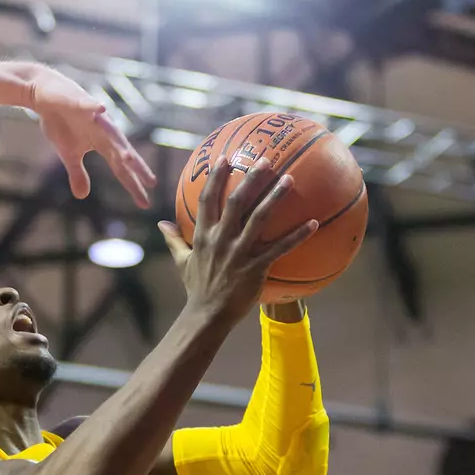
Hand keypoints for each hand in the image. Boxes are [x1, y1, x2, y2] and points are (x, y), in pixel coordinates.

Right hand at [26, 65, 156, 205]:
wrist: (45, 94)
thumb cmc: (61, 122)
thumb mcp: (68, 154)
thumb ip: (78, 173)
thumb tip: (83, 196)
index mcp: (102, 145)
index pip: (121, 169)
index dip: (133, 185)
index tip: (145, 203)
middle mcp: (104, 131)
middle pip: (122, 151)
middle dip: (136, 167)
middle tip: (151, 182)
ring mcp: (94, 116)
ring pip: (110, 130)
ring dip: (120, 143)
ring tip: (129, 157)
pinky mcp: (79, 101)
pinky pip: (88, 105)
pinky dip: (94, 107)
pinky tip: (101, 108)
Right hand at [159, 157, 316, 320]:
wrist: (206, 316)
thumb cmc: (197, 288)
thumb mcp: (182, 261)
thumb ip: (173, 240)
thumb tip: (161, 224)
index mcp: (203, 236)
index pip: (207, 200)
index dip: (215, 178)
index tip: (224, 158)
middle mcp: (220, 240)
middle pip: (236, 202)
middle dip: (250, 179)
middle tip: (264, 160)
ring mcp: (238, 253)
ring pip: (259, 219)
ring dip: (275, 197)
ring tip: (289, 179)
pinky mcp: (255, 268)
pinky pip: (279, 248)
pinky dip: (297, 235)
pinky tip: (313, 223)